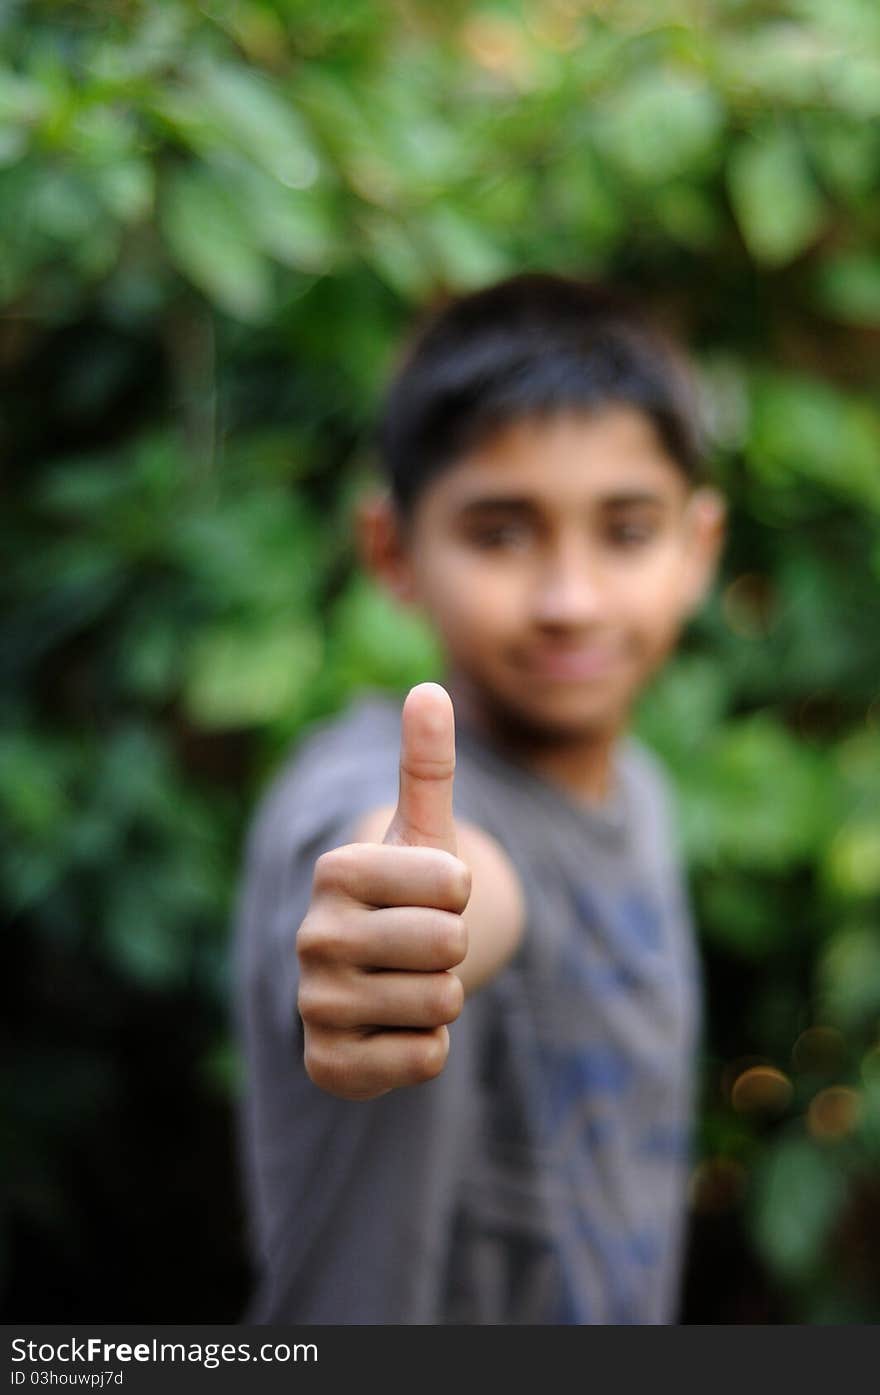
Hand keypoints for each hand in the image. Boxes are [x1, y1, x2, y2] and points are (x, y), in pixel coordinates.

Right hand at [296, 683, 470, 1099]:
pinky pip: (424, 1058)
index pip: (453, 883)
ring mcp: (315, 1003)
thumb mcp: (425, 829)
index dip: (463, 891)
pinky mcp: (327, 1064)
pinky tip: (397, 1027)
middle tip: (425, 945)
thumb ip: (428, 763)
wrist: (382, 973)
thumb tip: (428, 688)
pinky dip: (429, 1046)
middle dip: (455, 948)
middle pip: (447, 945)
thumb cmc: (411, 893)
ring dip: (444, 997)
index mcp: (337, 871)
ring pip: (441, 1003)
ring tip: (411, 982)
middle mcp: (314, 936)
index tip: (436, 892)